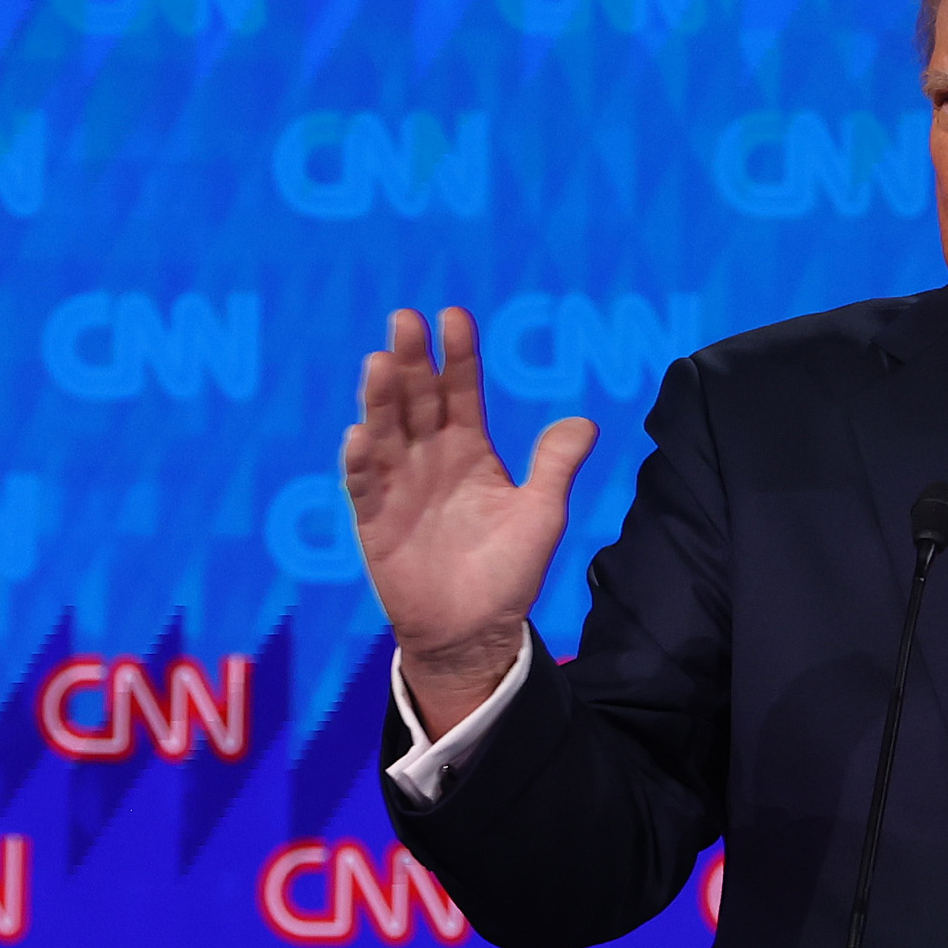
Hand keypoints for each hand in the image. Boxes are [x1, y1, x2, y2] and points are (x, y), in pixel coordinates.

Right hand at [342, 307, 595, 732]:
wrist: (474, 630)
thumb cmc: (508, 571)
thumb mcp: (542, 514)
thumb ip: (555, 466)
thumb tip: (586, 422)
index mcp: (469, 450)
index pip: (461, 391)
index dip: (458, 356)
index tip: (454, 316)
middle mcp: (429, 458)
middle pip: (417, 399)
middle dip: (411, 360)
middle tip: (405, 320)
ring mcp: (399, 485)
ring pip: (385, 431)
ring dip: (380, 399)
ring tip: (379, 365)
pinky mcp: (375, 520)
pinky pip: (364, 486)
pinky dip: (361, 462)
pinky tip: (360, 436)